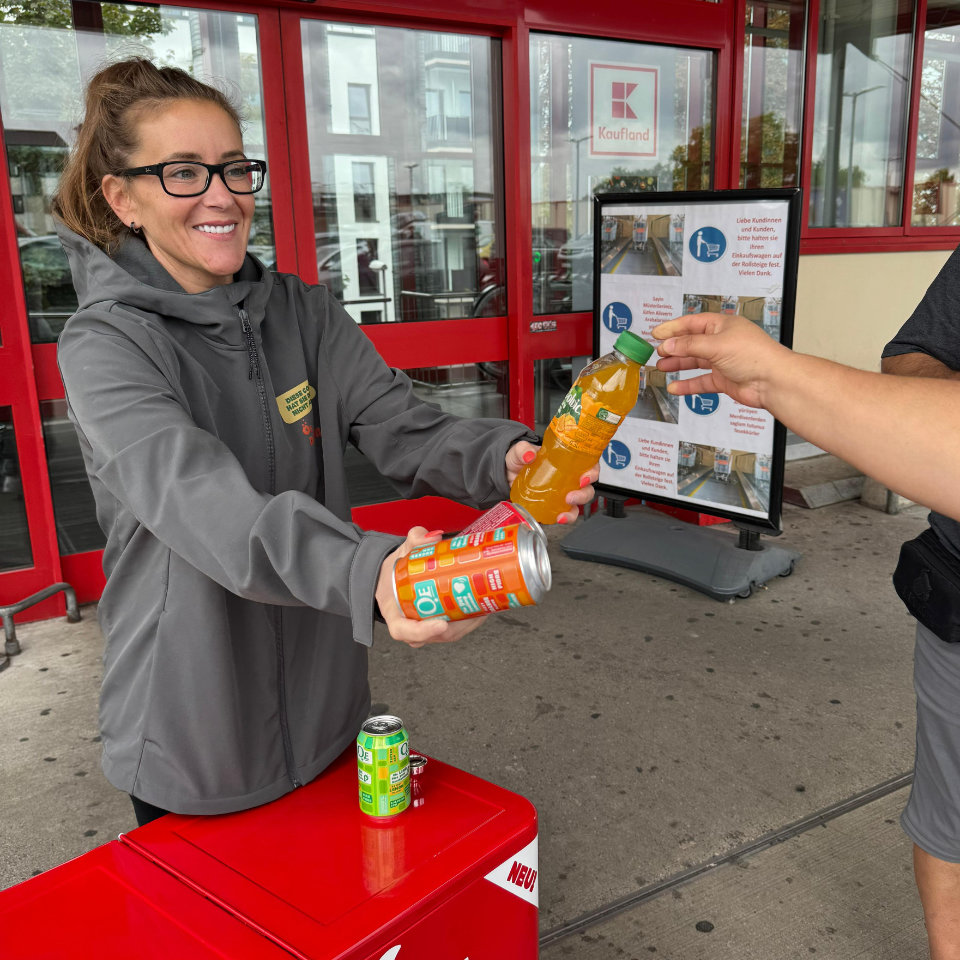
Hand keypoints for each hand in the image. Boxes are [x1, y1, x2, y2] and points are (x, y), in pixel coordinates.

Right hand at [374, 526, 487, 648]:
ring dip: (469, 624)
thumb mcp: (400, 553)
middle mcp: (411, 625)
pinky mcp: (441, 623)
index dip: (423, 632)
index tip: (441, 625)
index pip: (404, 631)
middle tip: (476, 611)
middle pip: (436, 635)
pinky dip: (469, 620)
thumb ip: (414, 540)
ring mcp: (427, 627)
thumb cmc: (393, 572)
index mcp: (395, 613)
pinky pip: (455, 628)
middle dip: (459, 626)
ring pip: (450, 634)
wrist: (393, 576)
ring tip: (484, 608)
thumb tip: (433, 537)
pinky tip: (482, 608)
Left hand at [506, 441, 598, 524]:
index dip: (592, 472)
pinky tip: (557, 518)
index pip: (589, 465)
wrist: (507, 473)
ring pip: (578, 504)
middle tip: (571, 497)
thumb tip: (530, 455)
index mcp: (568, 461)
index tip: (584, 478)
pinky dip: (564, 518)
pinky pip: (564, 513)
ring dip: (573, 511)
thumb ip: (523, 450)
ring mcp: (562, 492)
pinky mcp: (553, 505)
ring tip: (563, 514)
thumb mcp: (520, 450)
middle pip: (587, 488)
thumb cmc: (521, 459)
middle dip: (583, 495)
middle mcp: (569, 478)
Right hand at [652, 312, 790, 408]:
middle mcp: (722, 342)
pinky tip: (675, 387)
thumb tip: (669, 344)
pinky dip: (688, 384)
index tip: (656, 333)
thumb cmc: (755, 355)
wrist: (773, 381)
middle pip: (691, 343)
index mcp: (722, 326)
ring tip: (662, 367)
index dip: (673, 328)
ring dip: (678, 364)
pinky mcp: (724, 380)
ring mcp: (723, 362)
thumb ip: (689, 345)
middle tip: (657, 352)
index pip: (692, 323)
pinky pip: (701, 381)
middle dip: (674, 347)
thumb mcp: (716, 344)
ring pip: (695, 362)